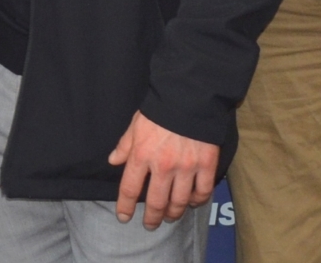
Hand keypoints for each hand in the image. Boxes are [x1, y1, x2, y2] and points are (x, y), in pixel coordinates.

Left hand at [108, 111, 218, 229]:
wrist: (190, 96)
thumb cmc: (160, 109)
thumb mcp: (136, 124)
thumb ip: (125, 145)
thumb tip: (113, 160)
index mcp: (142, 154)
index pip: (129, 189)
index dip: (125, 207)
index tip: (124, 217)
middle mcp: (163, 166)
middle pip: (155, 202)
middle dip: (151, 218)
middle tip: (150, 224)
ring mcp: (186, 167)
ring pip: (178, 202)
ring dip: (172, 214)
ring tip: (169, 216)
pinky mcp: (206, 165)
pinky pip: (202, 192)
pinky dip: (196, 201)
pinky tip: (191, 202)